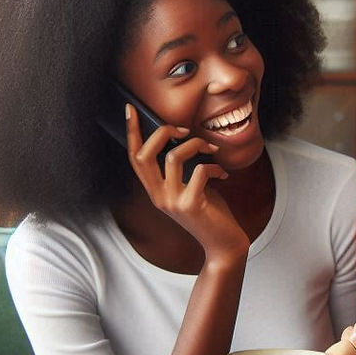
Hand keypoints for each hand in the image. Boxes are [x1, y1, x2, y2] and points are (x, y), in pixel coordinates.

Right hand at [125, 104, 248, 260]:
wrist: (224, 245)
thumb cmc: (211, 214)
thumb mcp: (191, 189)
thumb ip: (182, 170)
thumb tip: (183, 138)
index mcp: (156, 191)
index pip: (135, 159)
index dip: (132, 133)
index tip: (131, 109)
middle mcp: (159, 197)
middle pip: (145, 155)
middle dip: (162, 132)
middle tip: (184, 130)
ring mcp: (173, 202)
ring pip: (173, 157)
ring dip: (196, 145)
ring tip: (212, 149)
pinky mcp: (191, 206)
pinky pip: (198, 171)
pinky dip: (213, 167)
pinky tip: (223, 174)